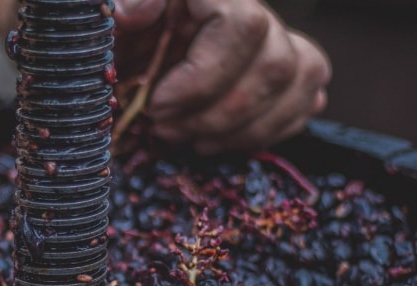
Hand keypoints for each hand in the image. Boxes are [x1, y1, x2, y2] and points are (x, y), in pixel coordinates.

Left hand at [113, 0, 331, 152]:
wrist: (129, 45)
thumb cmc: (118, 31)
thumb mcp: (107, 17)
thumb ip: (125, 7)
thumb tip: (133, 12)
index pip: (241, 26)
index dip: (203, 77)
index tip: (157, 105)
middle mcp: (255, 9)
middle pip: (275, 63)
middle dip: (217, 114)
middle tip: (165, 129)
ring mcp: (278, 37)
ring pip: (300, 80)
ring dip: (242, 129)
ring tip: (190, 140)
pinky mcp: (289, 68)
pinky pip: (309, 98)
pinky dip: (266, 131)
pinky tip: (218, 140)